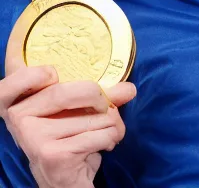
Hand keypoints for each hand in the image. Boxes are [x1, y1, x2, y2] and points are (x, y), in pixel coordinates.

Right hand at [0, 65, 135, 187]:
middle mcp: (18, 120)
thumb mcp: (73, 112)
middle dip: (101, 98)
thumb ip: (97, 95)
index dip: (36, 74)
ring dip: (112, 123)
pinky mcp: (53, 155)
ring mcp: (35, 138)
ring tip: (105, 133)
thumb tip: (129, 89)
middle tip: (106, 106)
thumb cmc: (67, 141)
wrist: (63, 184)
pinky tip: (103, 146)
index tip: (53, 76)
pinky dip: (111, 138)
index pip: (17, 78)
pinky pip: (99, 134)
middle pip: (68, 92)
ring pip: (91, 115)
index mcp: (17, 104)